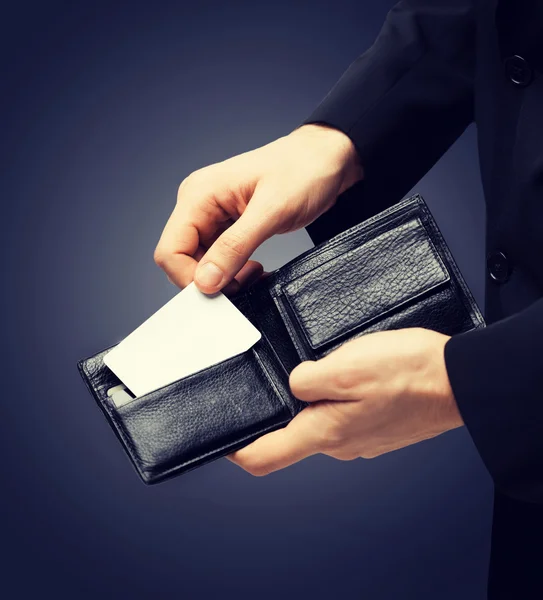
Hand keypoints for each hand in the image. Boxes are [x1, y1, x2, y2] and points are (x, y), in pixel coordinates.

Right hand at [154, 124, 362, 294]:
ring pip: (202, 263)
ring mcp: (213, 215)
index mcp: (198, 195)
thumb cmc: (304, 171)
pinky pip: (220, 258)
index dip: (189, 278)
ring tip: (254, 274)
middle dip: (210, 280)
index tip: (220, 292)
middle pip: (183, 260)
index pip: (170, 250)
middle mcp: (199, 205)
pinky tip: (255, 271)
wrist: (327, 159)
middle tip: (244, 283)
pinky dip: (235, 272)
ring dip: (225, 278)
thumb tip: (205, 280)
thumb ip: (235, 247)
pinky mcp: (228, 225)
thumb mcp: (271, 212)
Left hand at [228, 328, 462, 475]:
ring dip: (312, 399)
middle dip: (280, 409)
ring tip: (321, 368)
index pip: (265, 457)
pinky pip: (342, 415)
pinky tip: (348, 375)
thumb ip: (307, 378)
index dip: (236, 451)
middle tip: (279, 377)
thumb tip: (293, 382)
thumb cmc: (408, 372)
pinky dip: (336, 398)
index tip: (221, 439)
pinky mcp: (374, 428)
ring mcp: (359, 438)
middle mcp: (339, 444)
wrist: (459, 380)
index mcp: (324, 433)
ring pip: (319, 421)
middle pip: (291, 435)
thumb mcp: (346, 366)